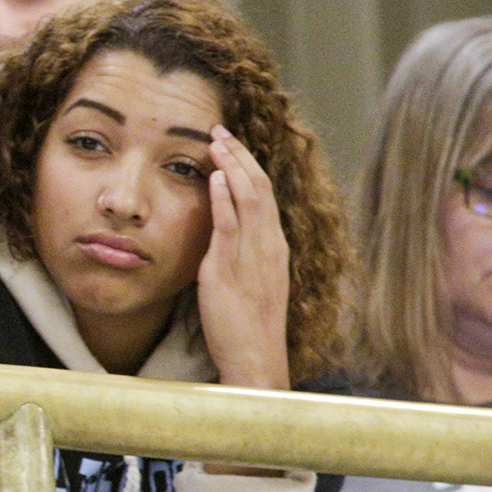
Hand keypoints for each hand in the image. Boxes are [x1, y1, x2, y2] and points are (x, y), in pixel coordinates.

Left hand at [196, 124, 289, 391]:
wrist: (255, 359)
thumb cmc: (249, 326)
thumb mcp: (251, 282)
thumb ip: (241, 255)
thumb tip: (227, 233)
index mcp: (274, 249)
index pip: (265, 196)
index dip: (249, 167)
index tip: (232, 146)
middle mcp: (269, 247)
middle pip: (261, 189)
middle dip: (241, 156)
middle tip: (221, 131)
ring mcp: (252, 257)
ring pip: (250, 200)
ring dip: (232, 166)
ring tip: (217, 141)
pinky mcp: (229, 270)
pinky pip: (231, 227)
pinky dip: (225, 199)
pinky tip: (216, 178)